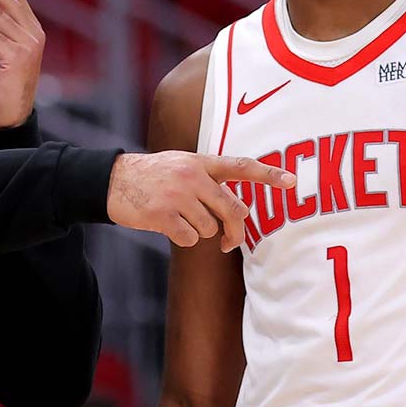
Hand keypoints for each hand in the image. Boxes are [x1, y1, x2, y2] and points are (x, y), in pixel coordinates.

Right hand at [108, 152, 295, 251]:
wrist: (113, 180)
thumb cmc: (154, 176)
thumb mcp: (183, 166)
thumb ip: (211, 182)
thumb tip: (240, 212)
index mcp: (201, 163)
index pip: (241, 166)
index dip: (268, 175)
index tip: (292, 181)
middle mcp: (193, 177)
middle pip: (233, 211)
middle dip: (235, 232)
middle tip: (229, 243)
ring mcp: (178, 196)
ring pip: (209, 229)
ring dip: (198, 232)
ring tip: (179, 219)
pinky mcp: (163, 215)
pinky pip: (189, 239)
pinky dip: (182, 238)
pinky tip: (166, 225)